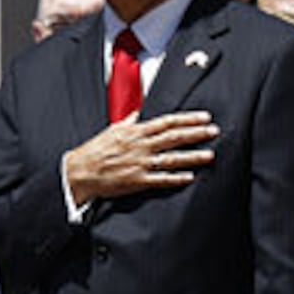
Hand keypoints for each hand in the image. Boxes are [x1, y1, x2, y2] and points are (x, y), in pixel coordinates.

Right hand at [64, 111, 219, 206]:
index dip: (187, 119)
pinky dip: (175, 178)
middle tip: (214, 131)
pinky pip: (160, 179)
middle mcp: (140, 146)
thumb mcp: (113, 130)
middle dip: (195, 134)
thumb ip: (131, 121)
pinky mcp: (137, 181)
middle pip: (173, 137)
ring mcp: (139, 164)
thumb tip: (141, 112)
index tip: (204, 117)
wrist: (79, 172)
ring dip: (192, 157)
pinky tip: (190, 177)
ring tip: (210, 155)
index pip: (166, 122)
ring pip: (171, 158)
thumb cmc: (95, 151)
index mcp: (135, 132)